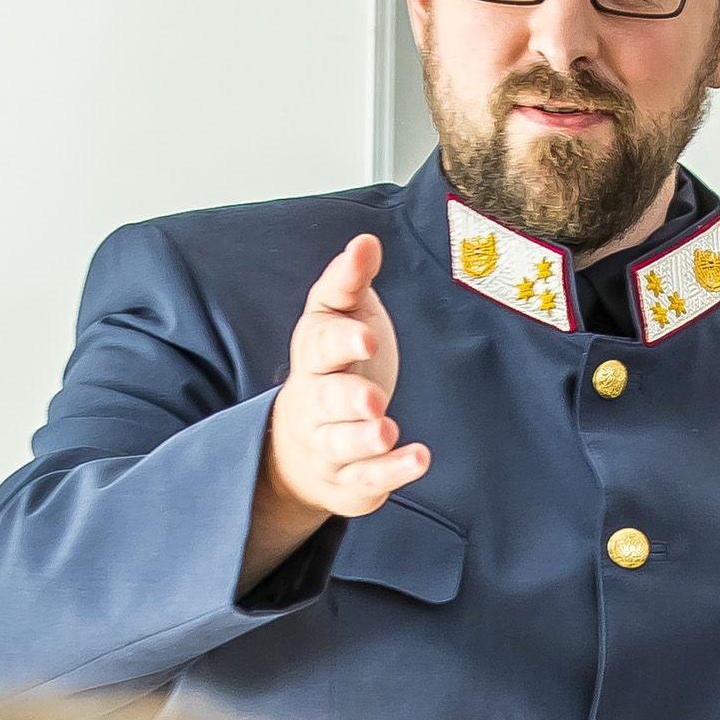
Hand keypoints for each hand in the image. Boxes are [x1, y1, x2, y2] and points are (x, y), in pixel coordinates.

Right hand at [247, 233, 431, 577]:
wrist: (301, 445)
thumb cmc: (332, 369)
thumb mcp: (336, 318)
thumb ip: (349, 281)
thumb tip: (366, 241)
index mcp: (314, 356)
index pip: (321, 345)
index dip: (342, 341)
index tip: (367, 337)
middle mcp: (315, 402)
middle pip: (326, 399)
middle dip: (348, 398)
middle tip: (372, 398)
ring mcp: (329, 444)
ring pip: (341, 443)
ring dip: (363, 438)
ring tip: (386, 429)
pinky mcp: (350, 478)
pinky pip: (368, 478)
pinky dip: (391, 471)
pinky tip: (419, 458)